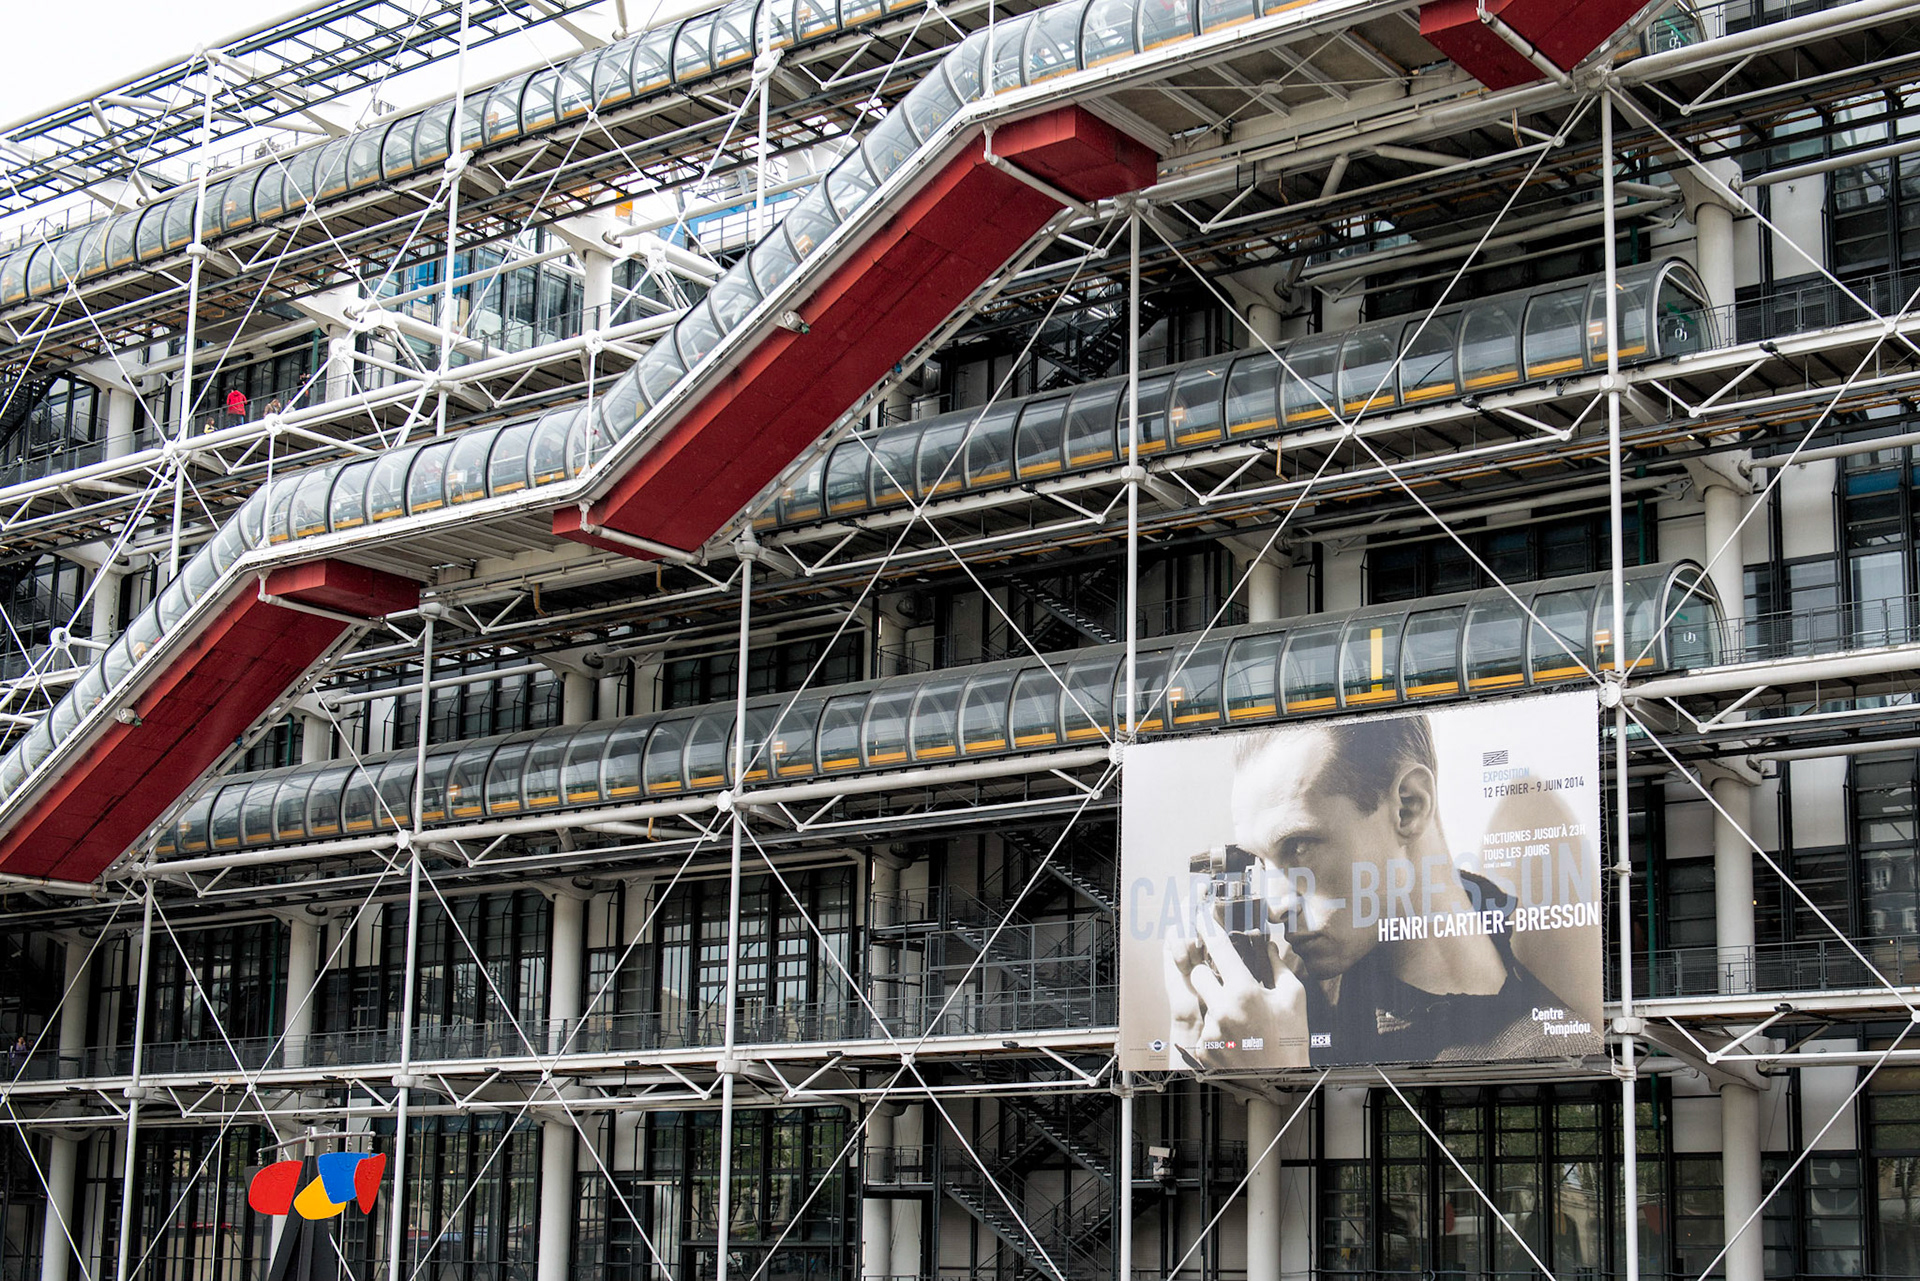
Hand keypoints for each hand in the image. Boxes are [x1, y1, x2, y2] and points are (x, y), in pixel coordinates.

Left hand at [1165, 908, 1308, 1068]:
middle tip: (1227, 983)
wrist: (1281, 1081)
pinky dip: (1217, 1030)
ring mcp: (1210, 1031)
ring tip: (1241, 1022)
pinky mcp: (1204, 1050)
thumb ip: (1278, 967)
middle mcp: (1222, 1010)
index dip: (1208, 927)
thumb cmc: (1291, 1040)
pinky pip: (1204, 1028)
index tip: (1200, 916)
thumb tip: (1268, 946)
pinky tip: (1236, 1038)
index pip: (1218, 947)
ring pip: (1202, 1002)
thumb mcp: (1293, 998)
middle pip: (1197, 974)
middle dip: (1209, 974)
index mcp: (1244, 991)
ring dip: (1216, 1006)